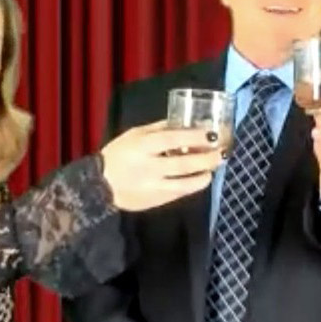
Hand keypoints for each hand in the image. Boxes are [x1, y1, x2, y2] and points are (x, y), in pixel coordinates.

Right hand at [101, 121, 222, 211]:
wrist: (99, 185)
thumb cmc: (118, 154)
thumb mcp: (134, 135)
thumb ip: (158, 128)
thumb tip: (184, 121)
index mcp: (142, 146)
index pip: (173, 139)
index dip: (194, 137)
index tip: (212, 134)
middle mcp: (149, 166)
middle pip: (183, 164)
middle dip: (206, 159)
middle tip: (221, 153)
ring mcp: (153, 186)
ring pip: (184, 184)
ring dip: (203, 177)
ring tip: (212, 171)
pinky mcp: (155, 200)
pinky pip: (178, 193)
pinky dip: (191, 187)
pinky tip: (200, 180)